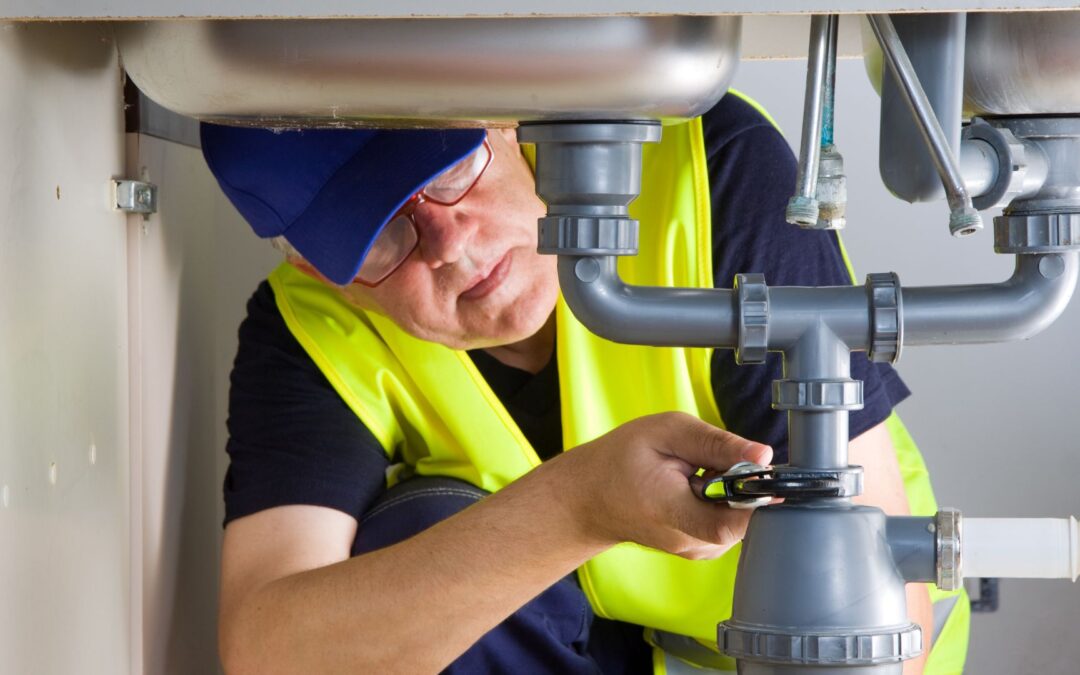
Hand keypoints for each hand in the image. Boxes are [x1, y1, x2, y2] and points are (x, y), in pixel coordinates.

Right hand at [555, 412, 772, 559]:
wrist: (589, 497)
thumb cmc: (620, 461)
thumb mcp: (667, 433)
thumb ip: (716, 443)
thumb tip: (763, 455)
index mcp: (672, 511)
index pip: (731, 524)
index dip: (755, 498)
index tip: (755, 471)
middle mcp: (687, 541)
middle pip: (743, 518)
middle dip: (740, 485)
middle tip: (710, 462)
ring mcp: (694, 550)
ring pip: (739, 521)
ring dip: (730, 494)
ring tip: (697, 474)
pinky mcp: (700, 549)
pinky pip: (728, 525)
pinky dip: (722, 504)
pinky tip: (696, 489)